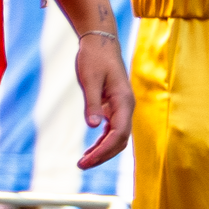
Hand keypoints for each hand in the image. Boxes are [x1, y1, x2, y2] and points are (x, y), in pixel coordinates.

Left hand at [74, 33, 133, 168]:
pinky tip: (90, 149)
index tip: (86, 161)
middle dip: (103, 155)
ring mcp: (121, 107)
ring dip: (103, 151)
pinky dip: (103, 142)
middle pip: (121, 140)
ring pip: (118, 136)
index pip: (118, 134)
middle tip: (81, 165)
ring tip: (83, 161)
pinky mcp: (114, 106)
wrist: (100, 43)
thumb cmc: (94, 59)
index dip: (104, 150)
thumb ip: (92, 104)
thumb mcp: (90, 80)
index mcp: (123, 101)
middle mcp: (126, 107)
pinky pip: (112, 130)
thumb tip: (93, 126)